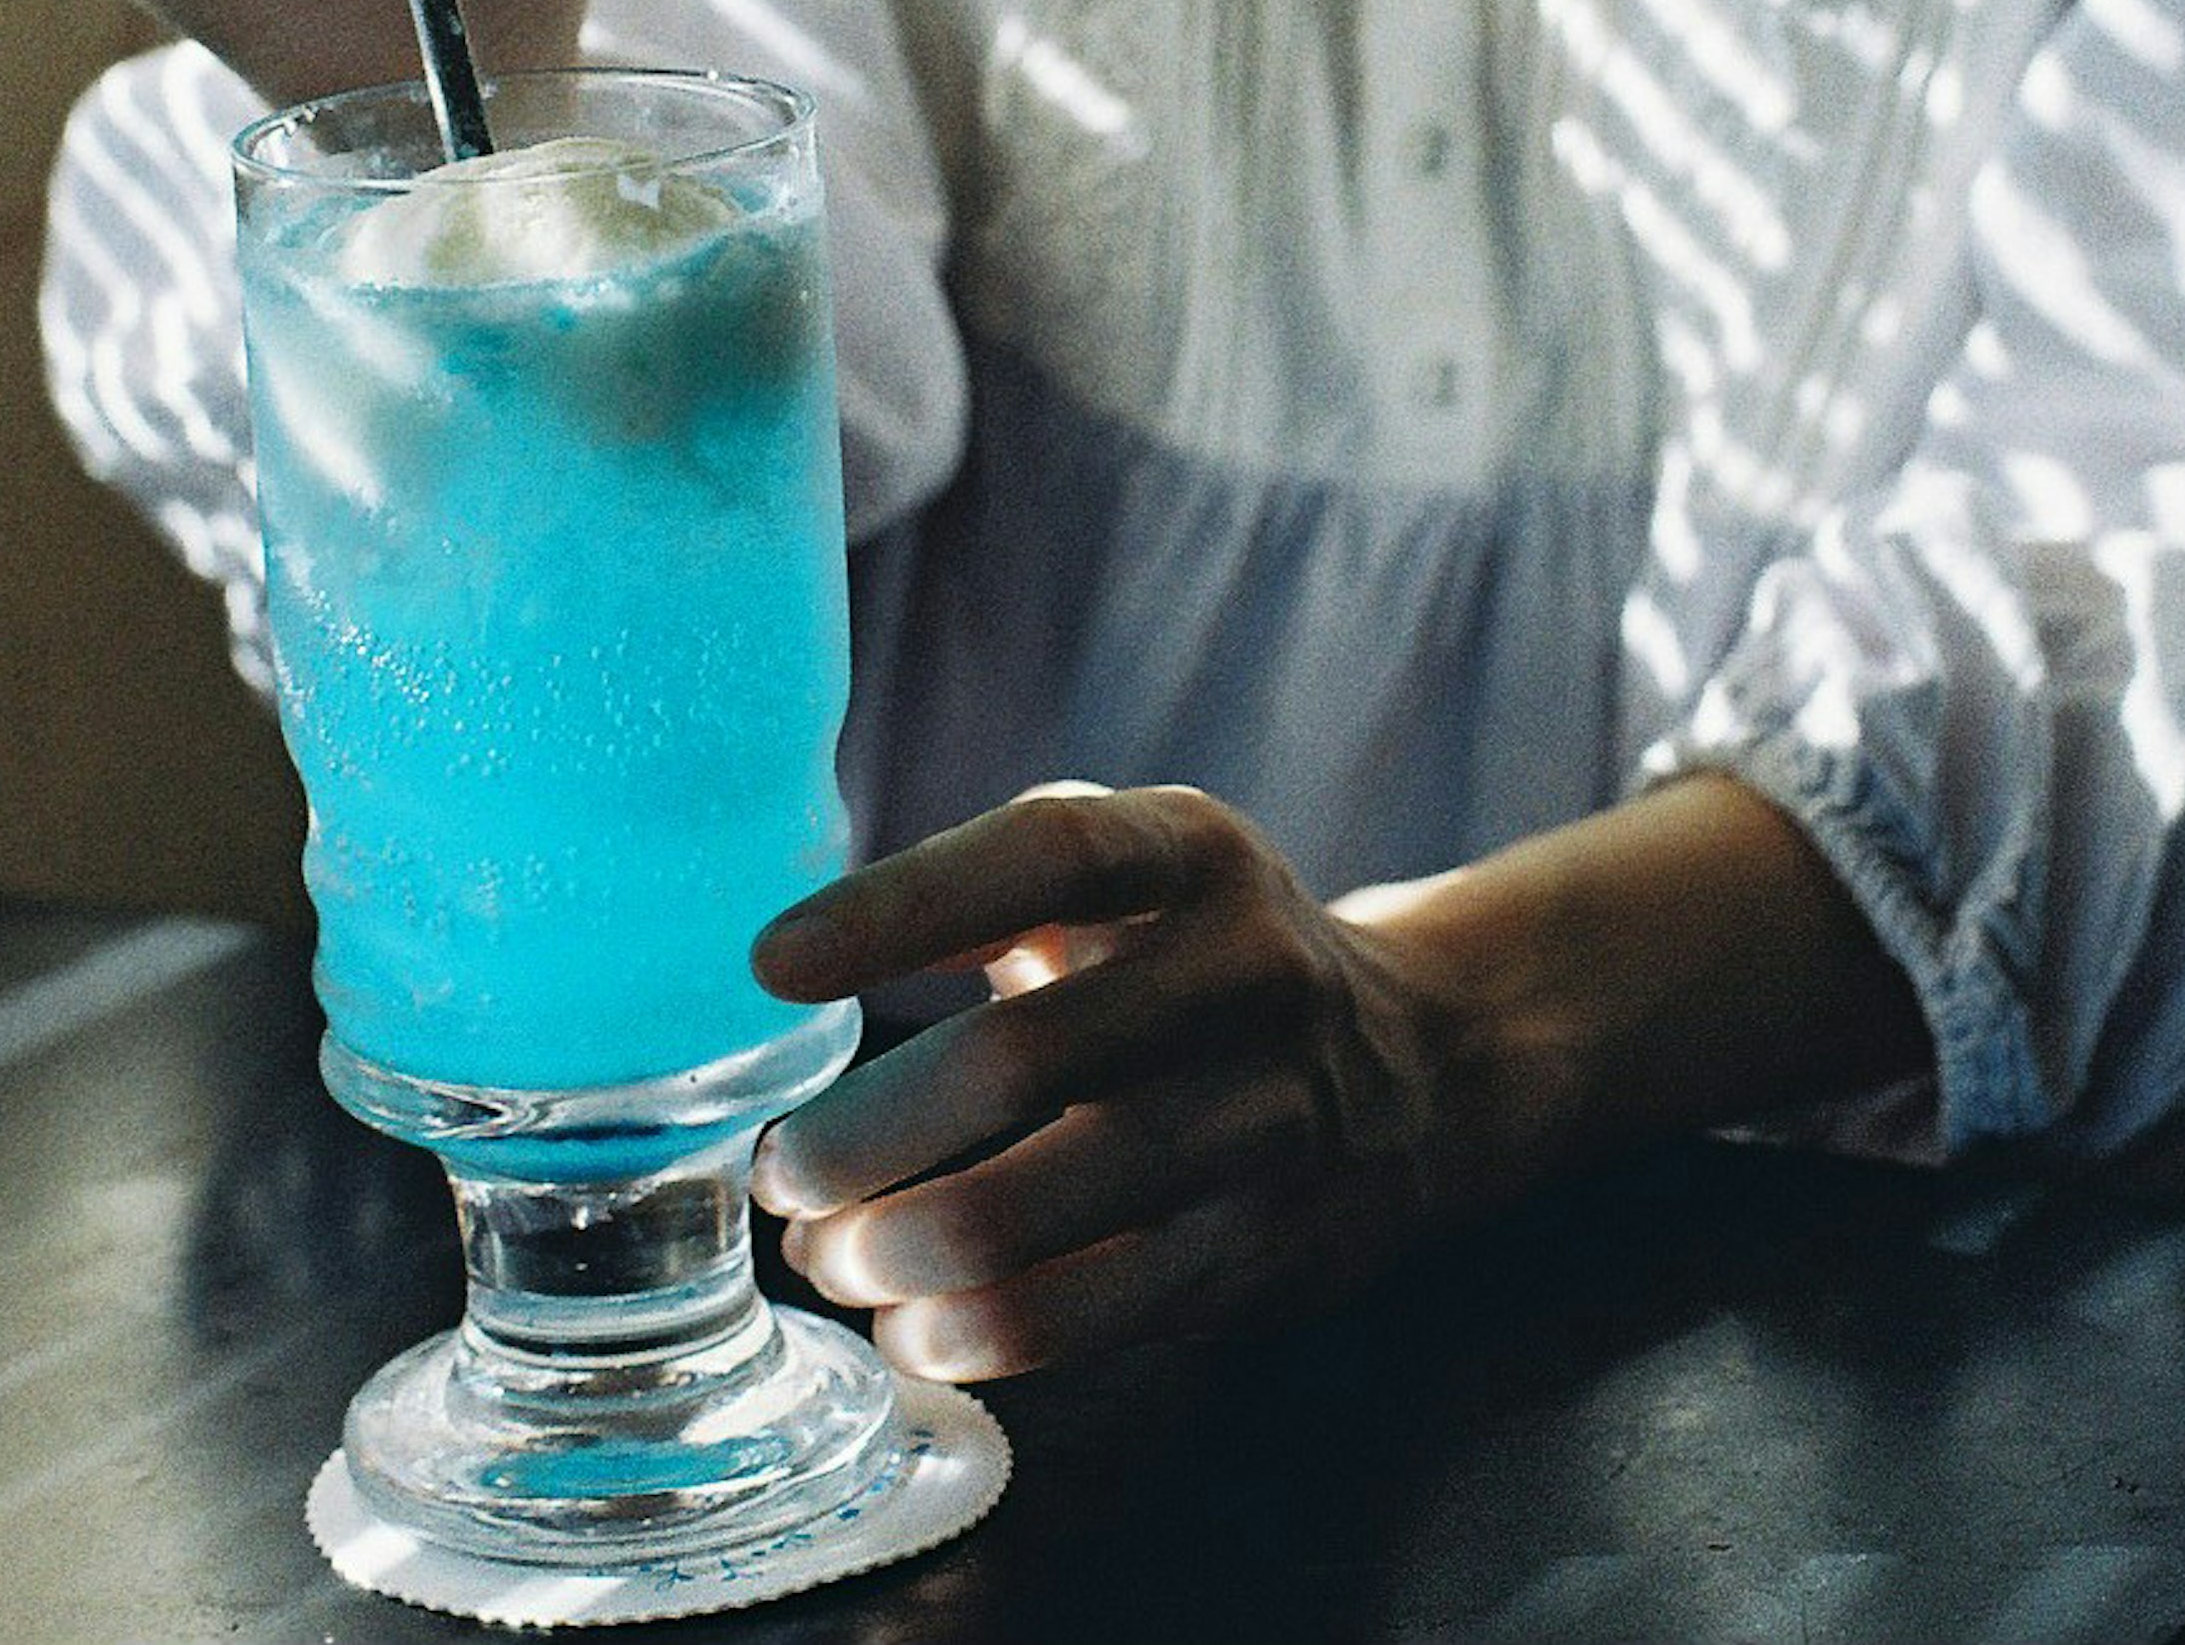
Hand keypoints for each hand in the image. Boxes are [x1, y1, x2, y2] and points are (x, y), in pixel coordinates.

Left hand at [744, 786, 1527, 1383]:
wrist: (1415, 1064)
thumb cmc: (1196, 951)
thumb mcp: (1130, 863)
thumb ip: (984, 881)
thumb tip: (790, 964)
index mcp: (1195, 851)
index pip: (1046, 856)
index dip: (901, 909)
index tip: (770, 966)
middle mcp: (1247, 974)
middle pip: (1015, 1061)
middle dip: (858, 1137)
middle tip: (785, 1170)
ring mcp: (1264, 1121)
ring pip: (1030, 1213)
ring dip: (891, 1250)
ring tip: (833, 1254)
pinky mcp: (1259, 1249)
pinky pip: (1080, 1315)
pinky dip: (965, 1332)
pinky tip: (913, 1323)